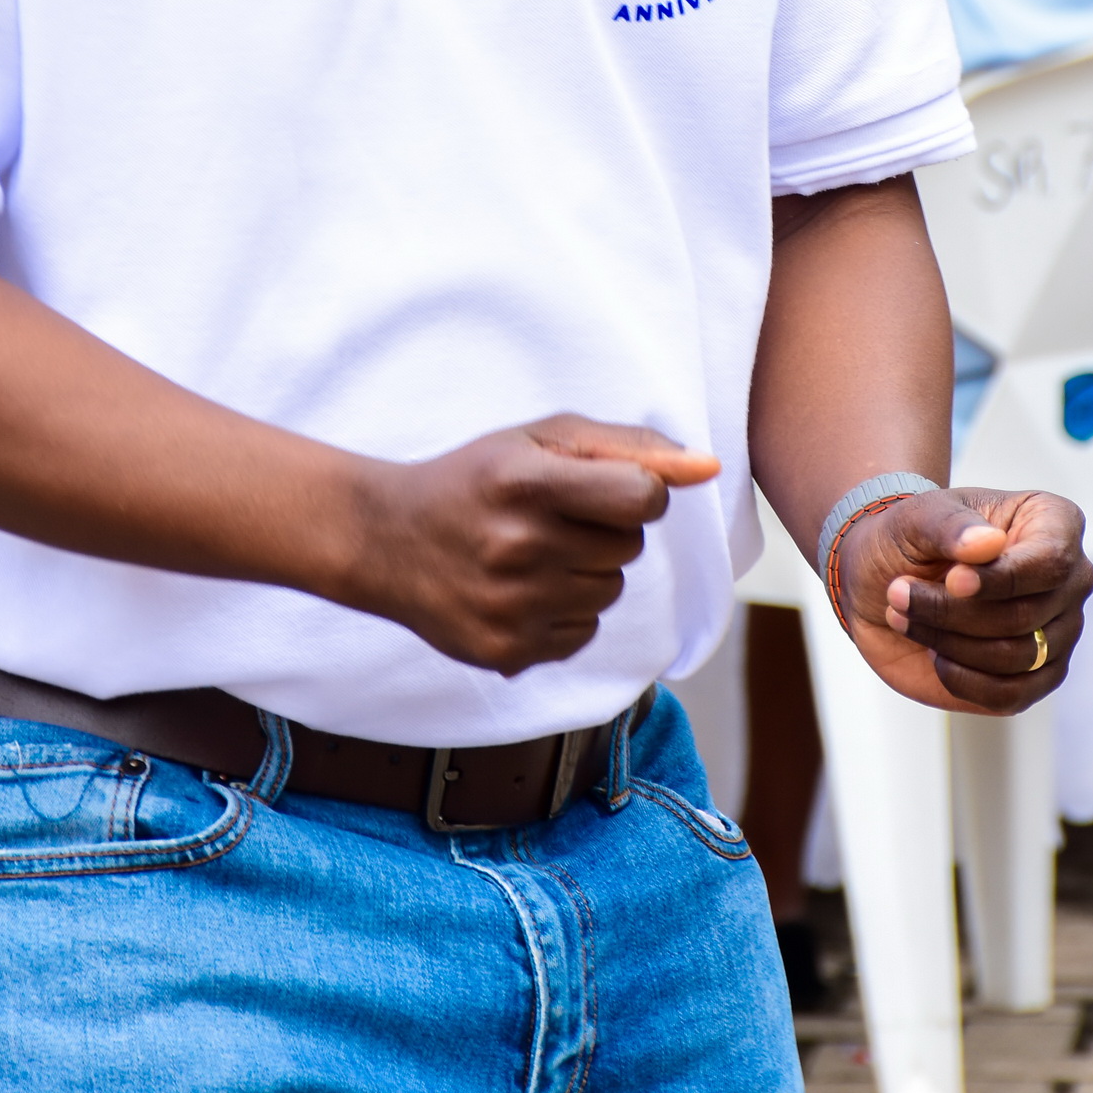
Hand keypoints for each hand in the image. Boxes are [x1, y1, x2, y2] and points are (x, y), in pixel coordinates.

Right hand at [347, 413, 718, 674]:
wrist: (385, 540)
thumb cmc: (477, 478)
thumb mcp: (540, 440)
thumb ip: (629, 447)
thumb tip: (707, 468)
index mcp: (524, 482)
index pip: (642, 496)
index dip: (636, 489)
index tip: (601, 486)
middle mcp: (516, 546)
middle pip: (628, 546)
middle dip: (603, 529)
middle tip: (548, 518)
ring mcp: (509, 606)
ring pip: (610, 591)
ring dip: (587, 571)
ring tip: (532, 554)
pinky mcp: (506, 652)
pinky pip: (584, 633)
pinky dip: (564, 612)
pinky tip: (520, 590)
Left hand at [832, 488, 1092, 713]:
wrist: (883, 583)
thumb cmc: (908, 540)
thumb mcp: (917, 517)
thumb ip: (951, 526)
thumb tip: (987, 544)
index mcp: (1054, 523)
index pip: (1050, 561)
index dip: (1000, 579)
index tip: (951, 579)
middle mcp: (1068, 580)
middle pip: (1026, 615)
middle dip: (952, 611)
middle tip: (899, 594)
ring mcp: (1057, 632)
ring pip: (1018, 657)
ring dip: (949, 642)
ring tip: (904, 617)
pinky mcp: (1035, 677)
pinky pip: (1012, 695)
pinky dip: (963, 680)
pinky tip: (934, 654)